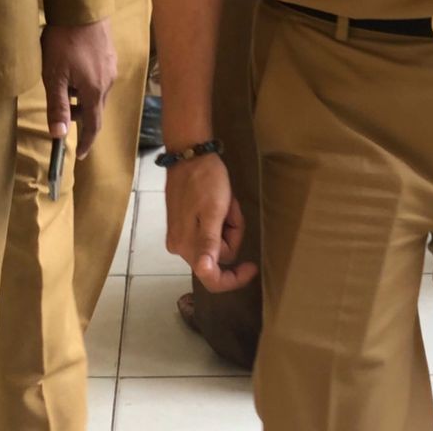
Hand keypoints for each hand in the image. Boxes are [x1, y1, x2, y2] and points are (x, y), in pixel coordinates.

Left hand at [41, 20, 116, 158]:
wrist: (82, 7)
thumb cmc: (64, 42)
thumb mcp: (54, 76)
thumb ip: (57, 107)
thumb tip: (59, 135)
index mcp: (95, 91)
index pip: (93, 125)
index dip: (87, 141)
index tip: (80, 154)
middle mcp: (108, 82)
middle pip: (95, 108)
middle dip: (79, 116)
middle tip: (62, 111)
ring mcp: (111, 66)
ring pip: (97, 92)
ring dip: (82, 97)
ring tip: (64, 85)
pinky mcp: (110, 54)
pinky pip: (100, 77)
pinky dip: (87, 83)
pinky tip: (74, 68)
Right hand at [165, 152, 256, 293]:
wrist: (190, 154)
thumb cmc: (205, 180)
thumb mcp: (214, 210)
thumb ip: (209, 244)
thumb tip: (204, 271)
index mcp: (187, 246)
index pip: (212, 278)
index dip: (235, 279)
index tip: (252, 267)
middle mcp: (180, 246)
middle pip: (217, 257)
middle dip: (230, 235)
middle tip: (231, 209)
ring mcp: (180, 235)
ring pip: (215, 244)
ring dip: (225, 226)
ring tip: (224, 202)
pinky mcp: (182, 224)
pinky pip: (208, 233)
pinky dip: (217, 221)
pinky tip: (217, 203)